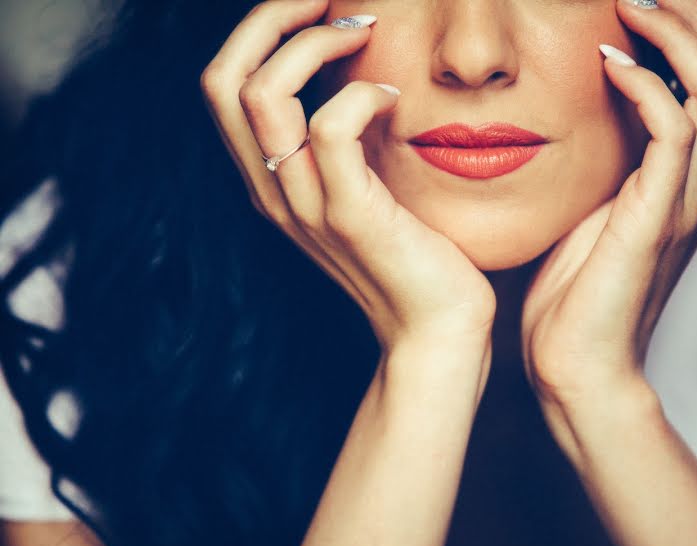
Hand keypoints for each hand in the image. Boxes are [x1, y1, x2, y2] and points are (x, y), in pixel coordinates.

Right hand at [200, 1, 495, 352]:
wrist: (436, 327)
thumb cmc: (413, 250)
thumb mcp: (366, 182)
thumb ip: (347, 135)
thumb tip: (357, 69)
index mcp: (271, 179)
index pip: (224, 84)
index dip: (260, 30)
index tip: (318, 8)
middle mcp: (273, 190)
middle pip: (224, 79)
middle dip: (272, 18)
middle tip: (331, 2)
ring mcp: (304, 205)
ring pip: (263, 96)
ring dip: (314, 44)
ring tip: (363, 36)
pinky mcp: (349, 216)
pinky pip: (331, 130)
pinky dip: (360, 94)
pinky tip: (394, 98)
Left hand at [521, 0, 696, 443]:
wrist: (573, 368)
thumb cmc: (571, 298)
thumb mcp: (592, 215)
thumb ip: (609, 168)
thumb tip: (587, 115)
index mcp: (688, 185)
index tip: (644, 4)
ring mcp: (685, 204)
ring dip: (679, 37)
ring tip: (629, 5)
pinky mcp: (656, 220)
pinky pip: (673, 132)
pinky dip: (646, 86)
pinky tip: (606, 66)